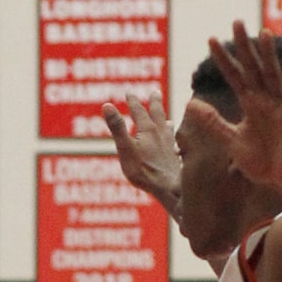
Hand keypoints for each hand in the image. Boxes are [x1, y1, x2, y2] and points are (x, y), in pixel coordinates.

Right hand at [101, 91, 180, 213]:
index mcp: (147, 130)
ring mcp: (170, 146)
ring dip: (165, 120)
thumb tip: (107, 105)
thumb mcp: (125, 149)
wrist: (170, 188)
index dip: (133, 102)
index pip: (138, 111)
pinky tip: (174, 146)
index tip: (129, 93)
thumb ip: (117, 128)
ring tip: (167, 118)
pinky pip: (175, 144)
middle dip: (154, 103)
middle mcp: (161, 134)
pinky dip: (173, 140)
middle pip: (158, 114)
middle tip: (155, 93)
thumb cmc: (145, 172)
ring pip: (168, 128)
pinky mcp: (175, 158)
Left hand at [182, 21, 281, 198]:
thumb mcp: (232, 141)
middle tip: (236, 22)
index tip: (210, 40)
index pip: (234, 76)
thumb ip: (214, 123)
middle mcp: (265, 100)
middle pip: (253, 68)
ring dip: (269, 56)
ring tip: (263, 33)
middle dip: (245, 47)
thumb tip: (190, 104)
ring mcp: (281, 108)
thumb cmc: (261, 161)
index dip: (224, 59)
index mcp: (250, 104)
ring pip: (273, 77)